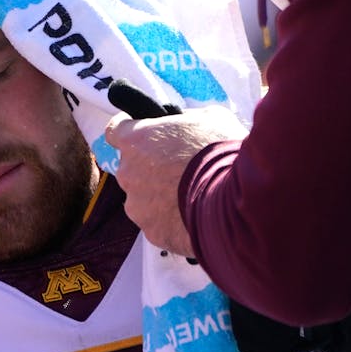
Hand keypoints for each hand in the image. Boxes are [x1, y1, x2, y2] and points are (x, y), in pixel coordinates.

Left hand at [104, 105, 247, 257]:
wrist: (235, 201)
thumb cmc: (220, 152)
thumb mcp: (209, 118)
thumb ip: (186, 121)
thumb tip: (183, 124)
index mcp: (135, 140)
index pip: (115, 131)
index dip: (129, 132)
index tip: (143, 134)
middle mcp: (128, 173)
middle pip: (131, 169)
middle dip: (151, 168)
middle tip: (179, 169)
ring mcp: (137, 207)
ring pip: (143, 199)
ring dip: (160, 197)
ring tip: (191, 197)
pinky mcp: (152, 233)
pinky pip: (158, 223)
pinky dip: (171, 220)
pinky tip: (194, 216)